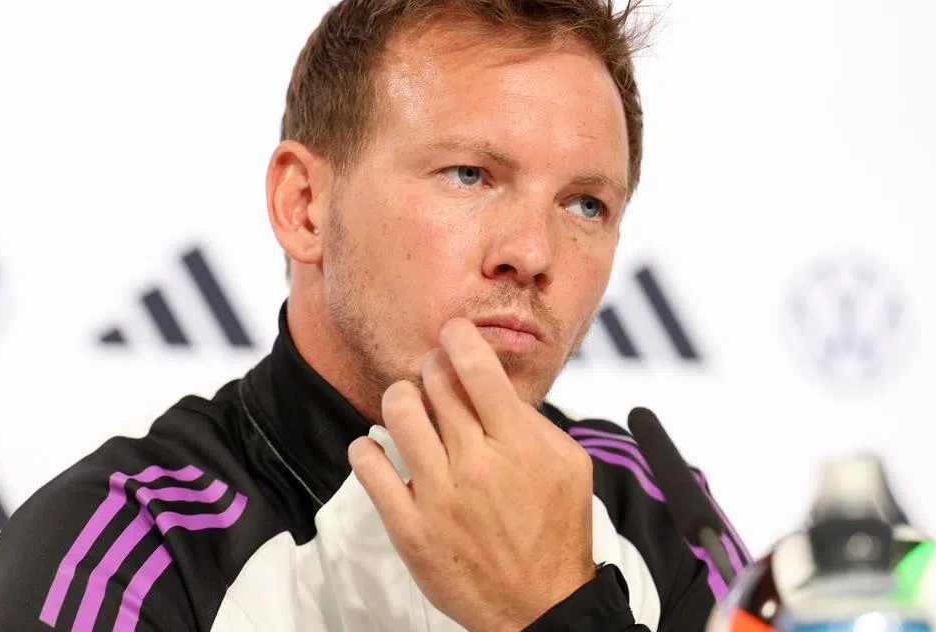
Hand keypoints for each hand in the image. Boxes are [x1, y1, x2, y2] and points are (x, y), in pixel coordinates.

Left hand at [347, 318, 596, 631]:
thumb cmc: (556, 532)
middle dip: (432, 367)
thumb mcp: (569, 465)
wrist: (540, 607)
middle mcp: (476, 465)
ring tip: (408, 406)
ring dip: (400, 397)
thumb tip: (493, 383)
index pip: (476, 369)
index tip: (451, 332)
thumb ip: (533, 420)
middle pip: (435, 384)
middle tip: (433, 374)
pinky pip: (369, 468)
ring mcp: (439, 497)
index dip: (458, 338)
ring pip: (398, 412)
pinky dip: (367, 447)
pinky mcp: (410, 528)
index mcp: (519, 445)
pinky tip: (377, 447)